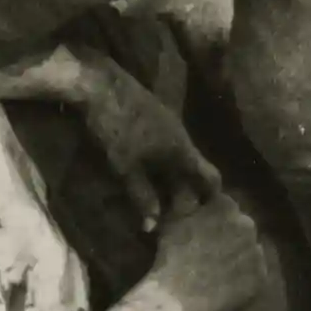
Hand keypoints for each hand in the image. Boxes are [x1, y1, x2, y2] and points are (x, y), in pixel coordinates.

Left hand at [72, 55, 223, 236]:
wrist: (99, 85)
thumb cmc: (117, 127)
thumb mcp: (126, 167)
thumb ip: (142, 196)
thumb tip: (153, 226)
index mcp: (183, 150)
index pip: (210, 177)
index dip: (211, 198)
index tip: (204, 216)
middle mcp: (182, 137)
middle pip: (193, 171)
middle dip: (187, 193)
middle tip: (174, 215)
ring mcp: (167, 125)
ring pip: (178, 159)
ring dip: (173, 179)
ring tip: (160, 200)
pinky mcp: (152, 118)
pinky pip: (166, 149)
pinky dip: (162, 165)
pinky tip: (147, 175)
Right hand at [146, 189, 266, 310]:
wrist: (178, 296)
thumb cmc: (172, 253)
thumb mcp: (173, 216)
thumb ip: (184, 193)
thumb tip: (187, 180)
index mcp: (227, 205)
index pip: (223, 204)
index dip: (211, 215)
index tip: (200, 227)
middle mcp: (248, 224)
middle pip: (239, 225)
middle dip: (227, 233)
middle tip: (208, 249)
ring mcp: (256, 251)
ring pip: (247, 248)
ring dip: (236, 253)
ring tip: (217, 268)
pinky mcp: (260, 277)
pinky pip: (254, 272)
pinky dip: (243, 275)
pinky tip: (226, 283)